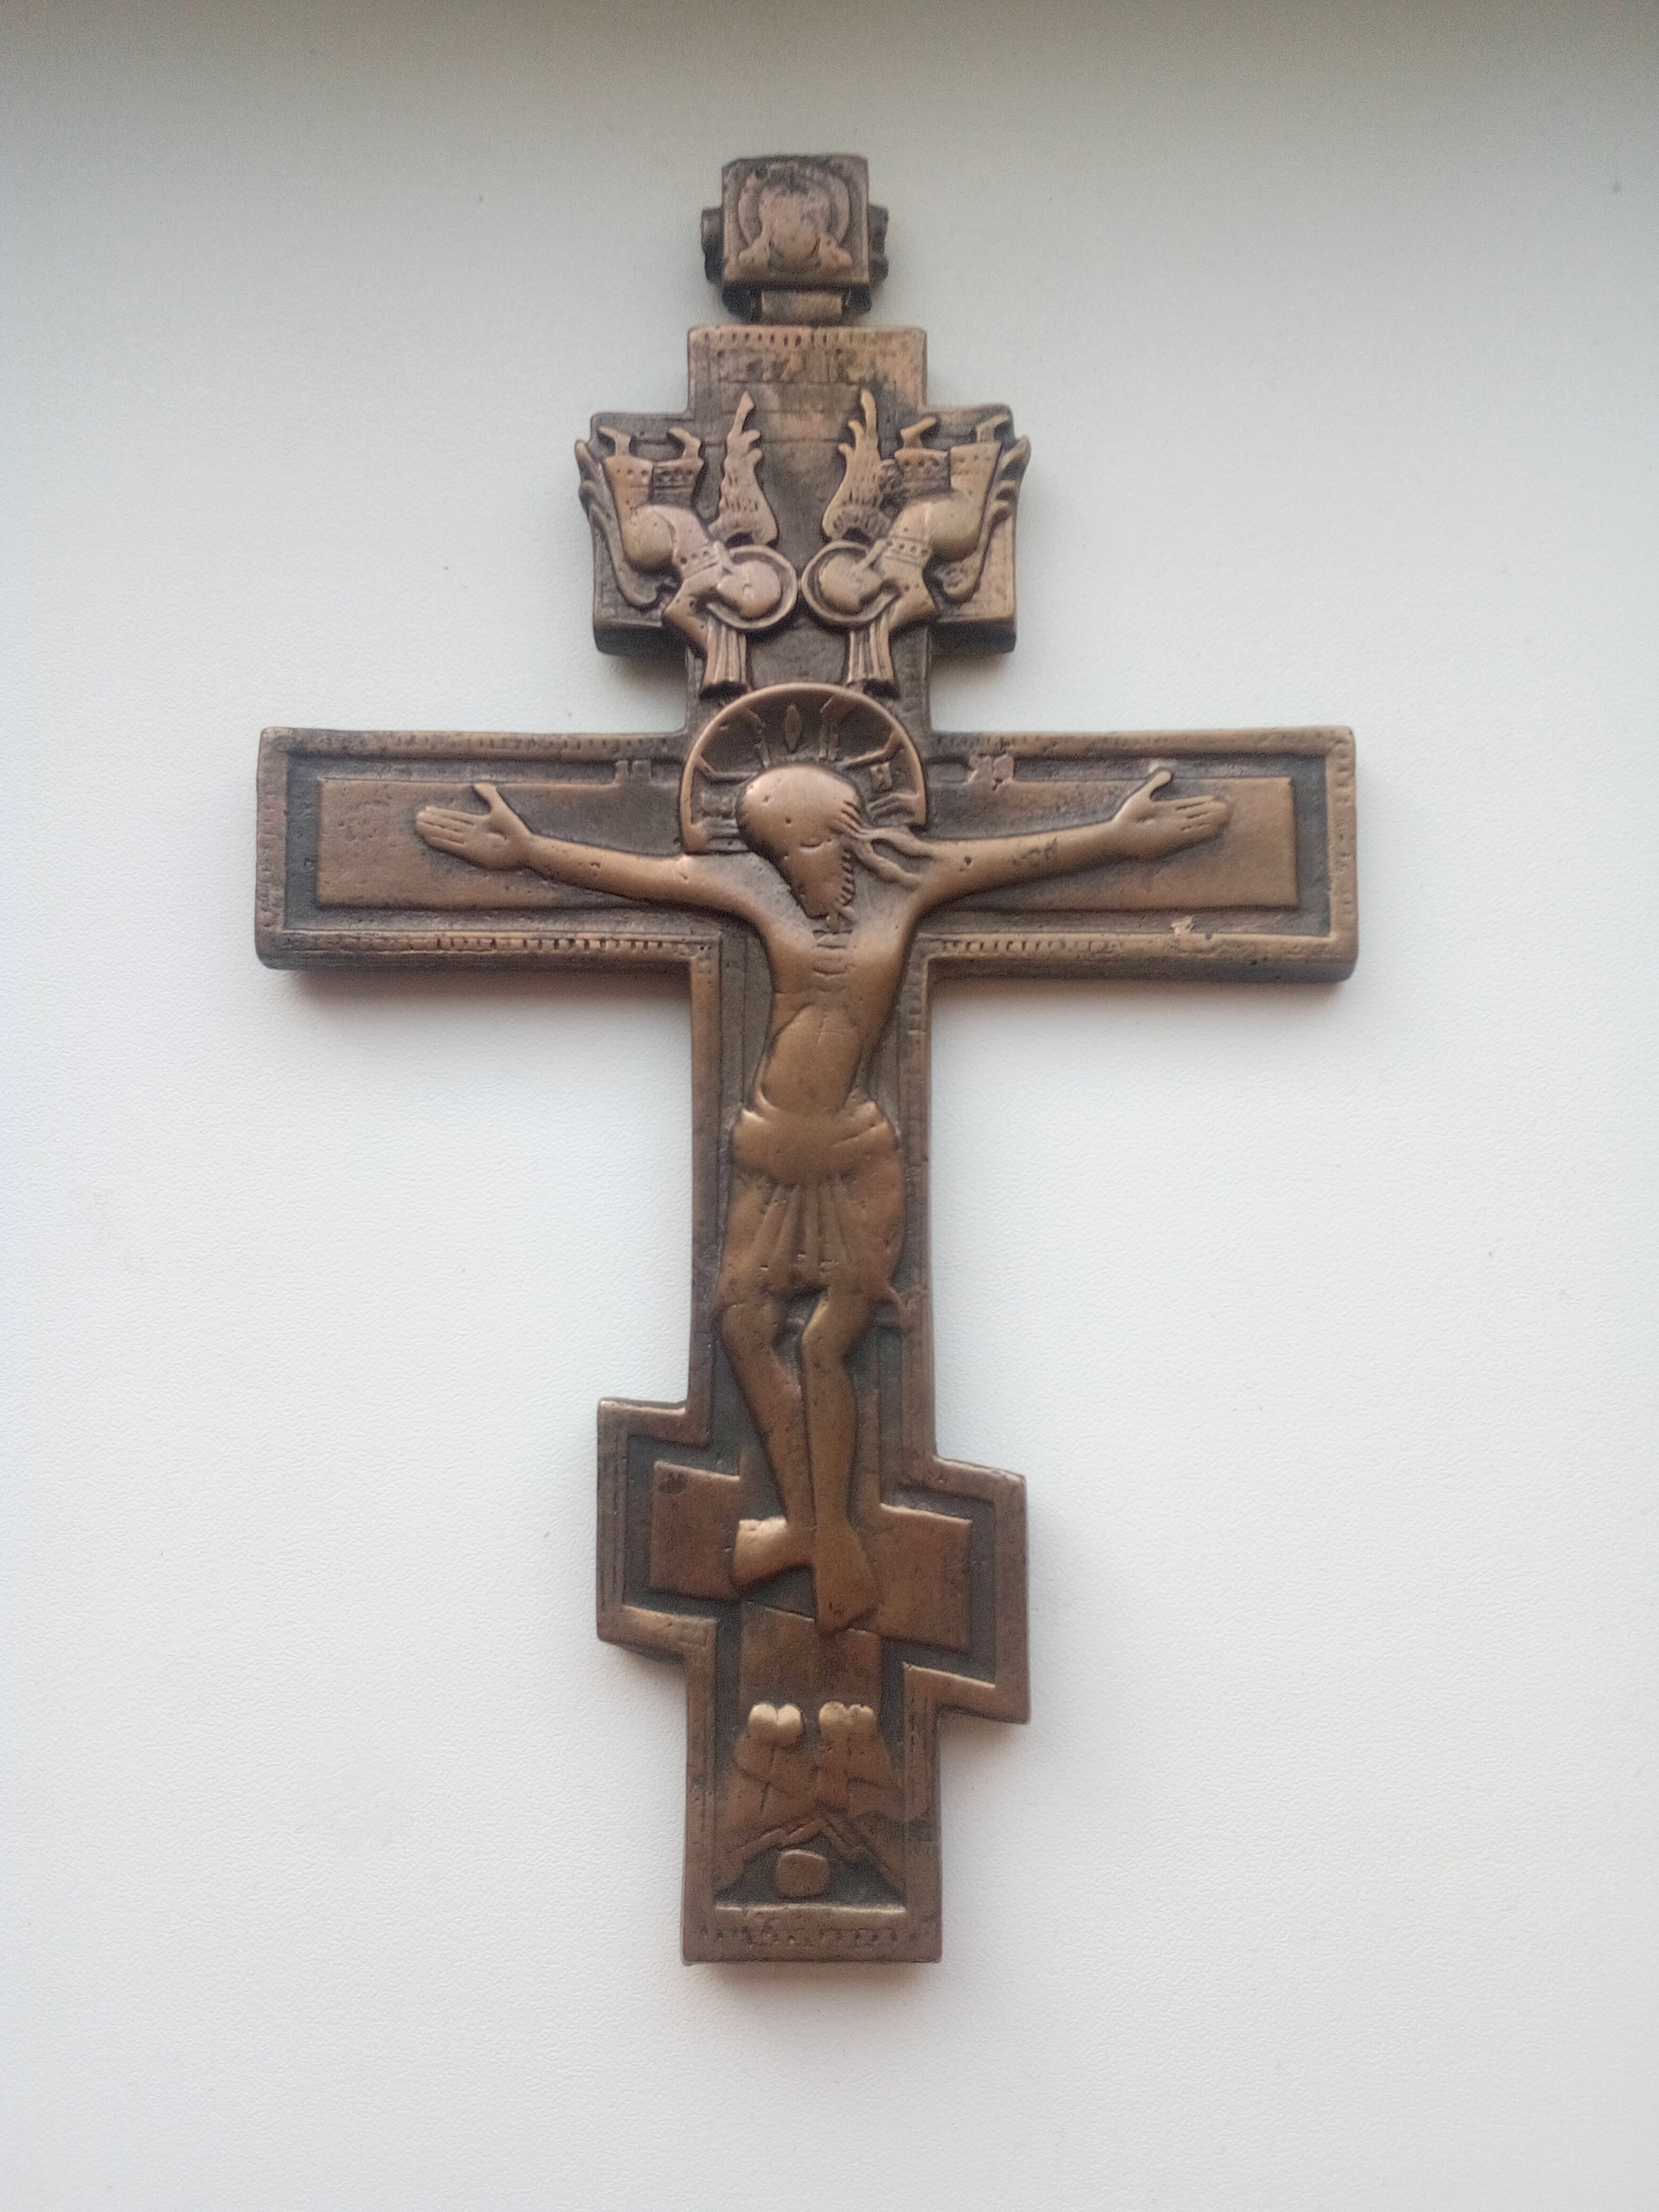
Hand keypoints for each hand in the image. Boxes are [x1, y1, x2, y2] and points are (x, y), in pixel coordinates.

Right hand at [415, 782, 536, 871]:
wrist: (524, 847)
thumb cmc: (516, 830)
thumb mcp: (500, 808)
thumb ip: (489, 795)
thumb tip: (477, 784)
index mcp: (478, 823)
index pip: (455, 817)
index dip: (441, 813)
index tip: (428, 809)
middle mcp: (471, 834)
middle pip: (447, 826)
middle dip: (433, 821)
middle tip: (417, 817)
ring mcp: (470, 843)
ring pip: (447, 835)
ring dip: (433, 830)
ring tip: (418, 826)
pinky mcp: (471, 852)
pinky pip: (452, 845)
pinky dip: (440, 841)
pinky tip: (429, 837)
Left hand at [1108, 769, 1230, 859]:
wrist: (1120, 836)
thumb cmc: (1127, 818)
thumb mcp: (1142, 796)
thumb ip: (1155, 784)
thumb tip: (1168, 773)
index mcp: (1166, 811)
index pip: (1188, 805)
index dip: (1201, 802)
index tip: (1213, 799)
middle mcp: (1173, 821)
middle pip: (1197, 814)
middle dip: (1212, 811)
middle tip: (1228, 808)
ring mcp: (1175, 829)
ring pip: (1199, 823)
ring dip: (1213, 820)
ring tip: (1227, 816)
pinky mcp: (1175, 838)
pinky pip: (1195, 833)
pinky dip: (1207, 830)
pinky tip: (1217, 828)